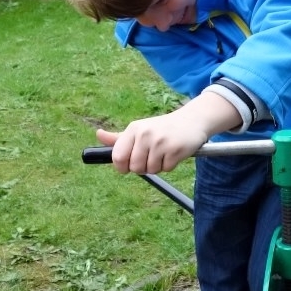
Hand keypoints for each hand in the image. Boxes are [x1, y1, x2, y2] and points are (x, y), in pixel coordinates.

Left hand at [95, 90, 240, 173]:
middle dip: (142, 167)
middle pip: (134, 168)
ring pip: (150, 170)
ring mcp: (160, 142)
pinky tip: (173, 153)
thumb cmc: (162, 128)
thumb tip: (98, 135)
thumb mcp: (140, 129)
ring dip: (157, 166)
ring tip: (163, 153)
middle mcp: (145, 134)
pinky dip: (170, 165)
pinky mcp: (175, 150)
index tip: (128, 165)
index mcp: (134, 129)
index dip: (122, 167)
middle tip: (151, 156)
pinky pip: (166, 169)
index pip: (118, 157)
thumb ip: (119, 137)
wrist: (192, 120)